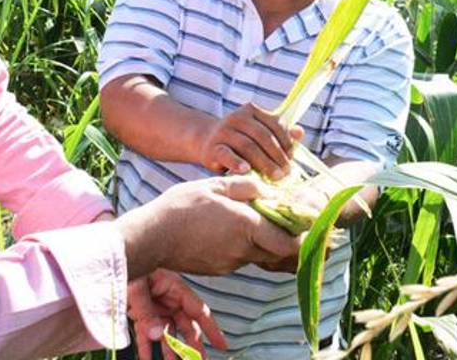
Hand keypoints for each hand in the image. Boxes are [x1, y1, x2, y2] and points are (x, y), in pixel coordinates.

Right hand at [117, 176, 301, 277]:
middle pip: (278, 253)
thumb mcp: (215, 186)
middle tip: (283, 223)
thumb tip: (267, 190)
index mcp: (247, 226)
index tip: (304, 225)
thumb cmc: (182, 206)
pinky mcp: (219, 270)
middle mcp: (243, 250)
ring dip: (263, 242)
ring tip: (252, 222)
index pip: (288, 242)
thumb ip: (246, 186)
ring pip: (259, 255)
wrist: (152, 236)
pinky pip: (241, 258)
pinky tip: (229, 232)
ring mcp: (230, 263)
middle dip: (286, 241)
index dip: (301, 237)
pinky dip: (244, 247)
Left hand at [127, 269, 226, 359]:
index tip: (222, 345)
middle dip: (192, 346)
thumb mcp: (135, 286)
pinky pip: (147, 333)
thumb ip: (146, 311)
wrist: (105, 259)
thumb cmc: (124, 262)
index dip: (212, 329)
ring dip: (169, 351)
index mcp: (173, 287)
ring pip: (167, 333)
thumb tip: (157, 335)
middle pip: (185, 326)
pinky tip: (148, 359)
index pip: (198, 310)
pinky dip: (147, 348)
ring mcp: (154, 306)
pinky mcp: (140, 313)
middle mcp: (167, 298)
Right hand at [198, 103, 303, 178]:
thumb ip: (279, 132)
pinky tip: (246, 170)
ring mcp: (223, 132)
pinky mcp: (212, 147)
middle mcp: (237, 117)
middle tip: (286, 172)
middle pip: (262, 136)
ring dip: (264, 163)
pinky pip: (226, 154)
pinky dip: (237, 162)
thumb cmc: (239, 139)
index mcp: (251, 110)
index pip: (274, 124)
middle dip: (277, 155)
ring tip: (275, 176)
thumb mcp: (259, 132)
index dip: (286, 142)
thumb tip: (300, 132)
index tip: (292, 158)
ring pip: (248, 146)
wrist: (206, 140)